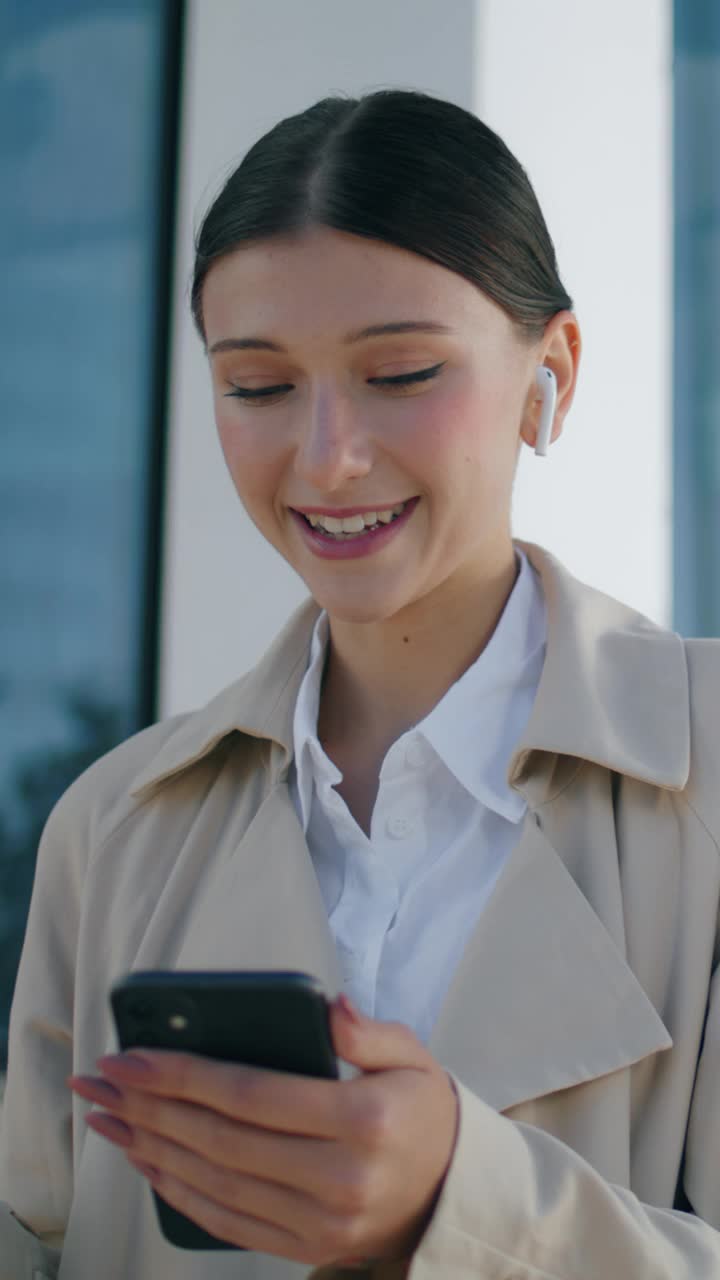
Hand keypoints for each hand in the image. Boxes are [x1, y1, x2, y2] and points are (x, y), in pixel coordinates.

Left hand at [67, 994, 458, 1268]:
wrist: (450, 1192)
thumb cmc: (420, 1111)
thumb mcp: (412, 1055)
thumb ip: (367, 1029)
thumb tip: (328, 1006)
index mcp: (364, 1120)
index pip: (253, 1095)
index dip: (184, 1075)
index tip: (132, 1056)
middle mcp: (340, 1178)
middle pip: (221, 1140)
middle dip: (150, 1107)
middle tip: (100, 1081)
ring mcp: (321, 1223)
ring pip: (214, 1184)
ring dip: (150, 1148)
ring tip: (107, 1118)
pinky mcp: (306, 1248)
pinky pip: (227, 1221)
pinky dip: (178, 1192)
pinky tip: (147, 1161)